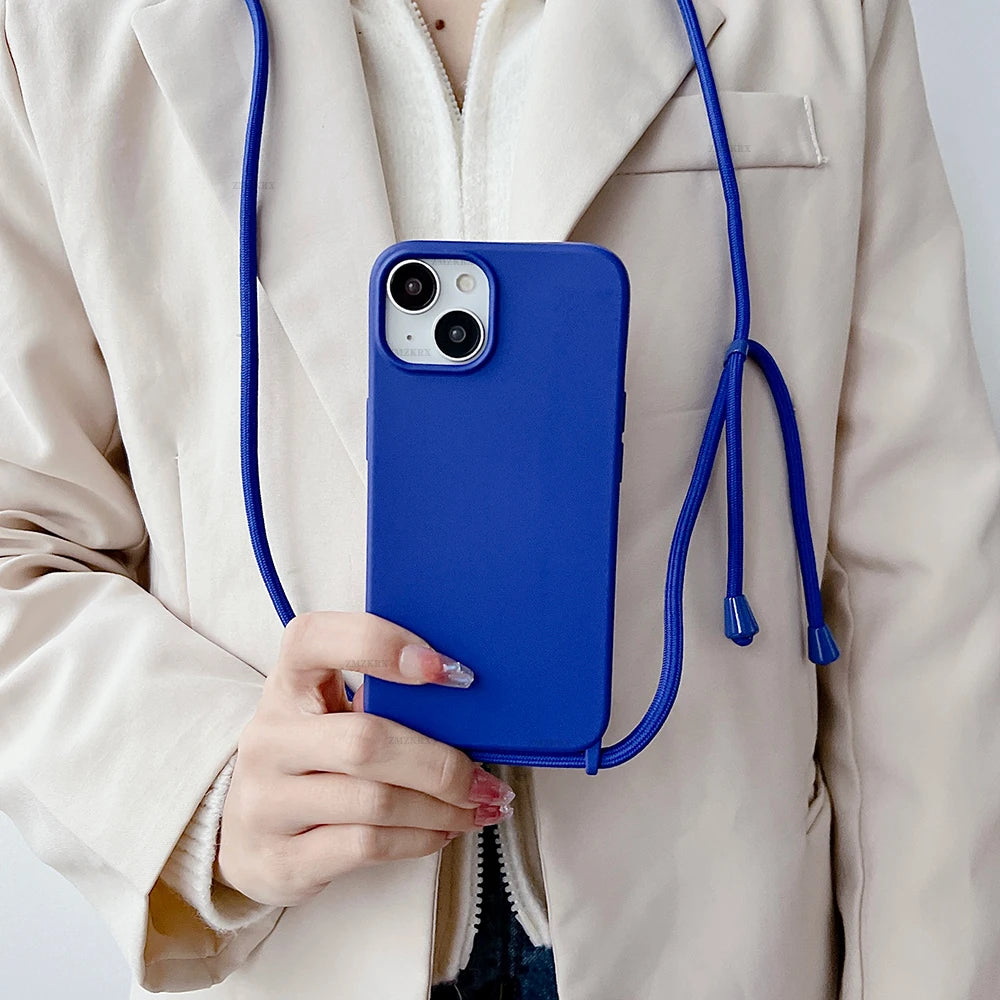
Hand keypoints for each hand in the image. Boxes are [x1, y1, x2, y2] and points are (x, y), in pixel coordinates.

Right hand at [216, 610, 514, 906]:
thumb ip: (382, 696)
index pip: (314, 639)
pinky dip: (420, 839)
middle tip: (485, 778)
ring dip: (441, 808)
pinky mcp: (281, 859)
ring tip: (476, 806)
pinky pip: (368, 846)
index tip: (446, 669)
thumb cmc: (312, 759)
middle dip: (440, 764)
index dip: (380, 644)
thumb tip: (464, 695)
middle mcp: (269, 738)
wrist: (249, 837)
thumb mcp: (331, 714)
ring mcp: (266, 803)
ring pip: (375, 802)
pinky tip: (444, 831)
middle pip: (365, 742)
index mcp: (286, 683)